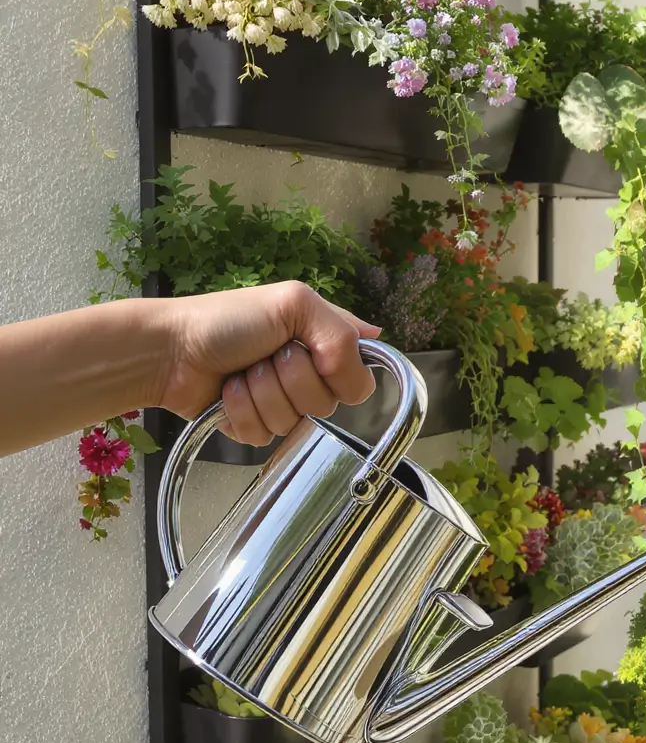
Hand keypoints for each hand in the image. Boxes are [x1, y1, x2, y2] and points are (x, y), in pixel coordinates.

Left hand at [159, 281, 380, 445]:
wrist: (170, 350)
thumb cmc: (227, 318)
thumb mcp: (293, 303)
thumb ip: (341, 332)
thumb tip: (378, 345)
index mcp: (323, 344)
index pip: (359, 381)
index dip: (338, 374)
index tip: (313, 353)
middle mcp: (308, 375)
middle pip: (326, 405)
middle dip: (290, 379)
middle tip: (264, 357)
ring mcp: (282, 403)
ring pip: (294, 423)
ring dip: (262, 395)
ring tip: (241, 372)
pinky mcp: (256, 426)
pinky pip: (266, 438)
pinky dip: (243, 413)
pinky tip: (228, 394)